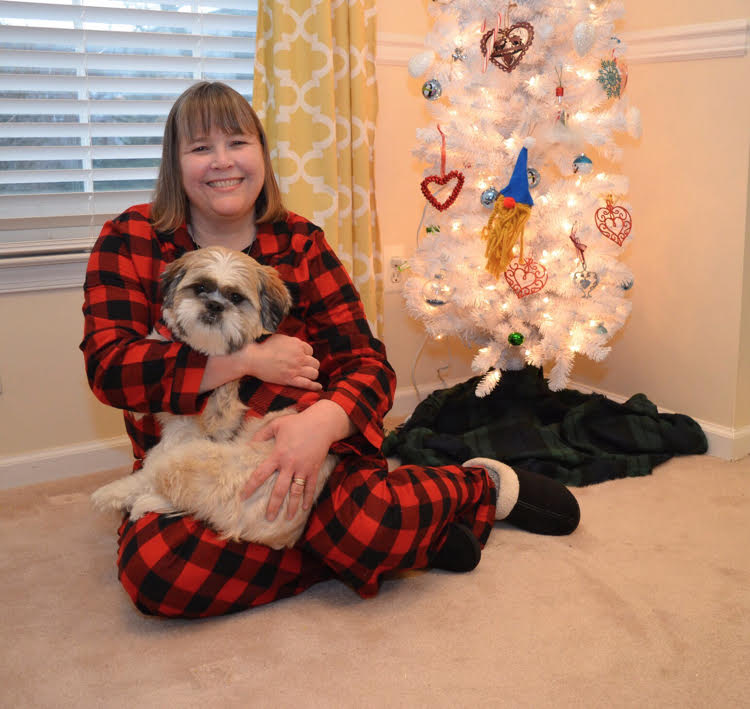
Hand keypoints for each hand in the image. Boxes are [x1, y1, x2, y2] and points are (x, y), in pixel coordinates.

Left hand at [240, 401, 354, 520]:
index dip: (251, 486)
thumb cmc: (298, 423)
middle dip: (273, 505)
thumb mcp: (277, 425)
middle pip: (279, 490)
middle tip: (268, 518)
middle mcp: (290, 465)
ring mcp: (303, 469)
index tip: (243, 497)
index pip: (261, 474)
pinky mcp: (314, 469)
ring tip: (287, 518)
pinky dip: (308, 498)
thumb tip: (248, 444)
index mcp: (278, 455)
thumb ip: (261, 434)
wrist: (322, 424)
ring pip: (296, 492)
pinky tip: (305, 509)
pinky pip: (311, 487)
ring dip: (292, 506)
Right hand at [243, 334, 321, 390]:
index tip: (301, 357)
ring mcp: (295, 369)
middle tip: (305, 367)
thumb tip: (298, 344)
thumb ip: (292, 341)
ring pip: (314, 373)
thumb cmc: (264, 347)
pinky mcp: (290, 379)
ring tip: (308, 375)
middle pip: (315, 362)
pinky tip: (319, 387)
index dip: (306, 354)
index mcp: (297, 345)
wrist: (253, 358)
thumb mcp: (281, 338)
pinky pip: (307, 384)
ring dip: (312, 374)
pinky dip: (314, 386)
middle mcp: (299, 357)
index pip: (310, 350)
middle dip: (311, 365)